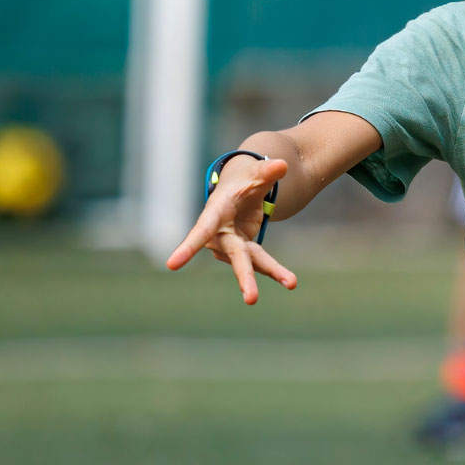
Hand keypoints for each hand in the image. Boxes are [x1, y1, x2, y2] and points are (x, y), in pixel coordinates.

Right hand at [165, 157, 298, 303]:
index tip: (172, 265)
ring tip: (292, 282)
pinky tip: (289, 281)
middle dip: (244, 276)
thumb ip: (267, 171)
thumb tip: (282, 165)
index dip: (188, 246)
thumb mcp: (257, 174)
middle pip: (234, 256)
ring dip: (273, 271)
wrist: (244, 191)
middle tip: (252, 299)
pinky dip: (276, 271)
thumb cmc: (245, 181)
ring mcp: (232, 246)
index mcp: (216, 212)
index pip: (201, 229)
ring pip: (251, 262)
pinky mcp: (245, 252)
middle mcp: (220, 234)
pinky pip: (261, 262)